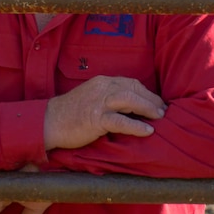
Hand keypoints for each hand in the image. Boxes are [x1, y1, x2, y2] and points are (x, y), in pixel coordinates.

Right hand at [44, 75, 165, 149]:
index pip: (131, 83)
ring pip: (130, 100)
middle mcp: (102, 88)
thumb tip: (131, 107)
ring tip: (160, 118)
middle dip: (152, 100)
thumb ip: (109, 97)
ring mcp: (99, 102)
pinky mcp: (95, 118)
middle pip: (134, 89)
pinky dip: (136, 125)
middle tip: (164, 111)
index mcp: (102, 82)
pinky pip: (120, 121)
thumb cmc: (71, 113)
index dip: (146, 93)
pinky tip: (147, 131)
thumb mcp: (92, 97)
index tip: (156, 102)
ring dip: (148, 108)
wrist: (49, 122)